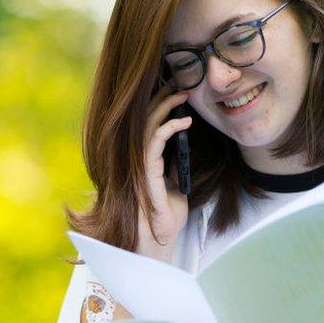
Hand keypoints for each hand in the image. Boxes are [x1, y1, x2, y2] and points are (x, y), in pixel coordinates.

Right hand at [137, 85, 192, 261]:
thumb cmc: (166, 219)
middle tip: (180, 82)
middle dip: (162, 97)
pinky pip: (154, 141)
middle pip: (145, 118)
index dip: (160, 106)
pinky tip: (184, 120)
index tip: (177, 93)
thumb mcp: (175, 188)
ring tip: (183, 93)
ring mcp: (140, 164)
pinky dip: (169, 127)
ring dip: (166, 106)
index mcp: (145, 160)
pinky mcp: (145, 170)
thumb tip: (181, 150)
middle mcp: (138, 159)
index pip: (149, 125)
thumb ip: (174, 168)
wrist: (159, 240)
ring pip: (148, 125)